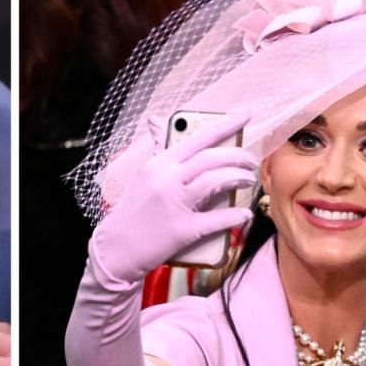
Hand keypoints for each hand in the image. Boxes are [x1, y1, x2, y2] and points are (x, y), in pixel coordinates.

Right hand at [91, 112, 256, 284]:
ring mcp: (174, 204)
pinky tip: (245, 214)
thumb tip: (156, 120)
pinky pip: (216, 219)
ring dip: (239, 179)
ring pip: (216, 182)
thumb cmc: (131, 212)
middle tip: (251, 162)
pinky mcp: (182, 230)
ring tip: (248, 181)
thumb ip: (157, 149)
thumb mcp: (142, 176)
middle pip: (211, 159)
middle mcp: (166, 180)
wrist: (114, 248)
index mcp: (158, 164)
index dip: (225, 125)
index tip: (245, 116)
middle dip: (238, 157)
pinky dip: (235, 215)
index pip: (197, 137)